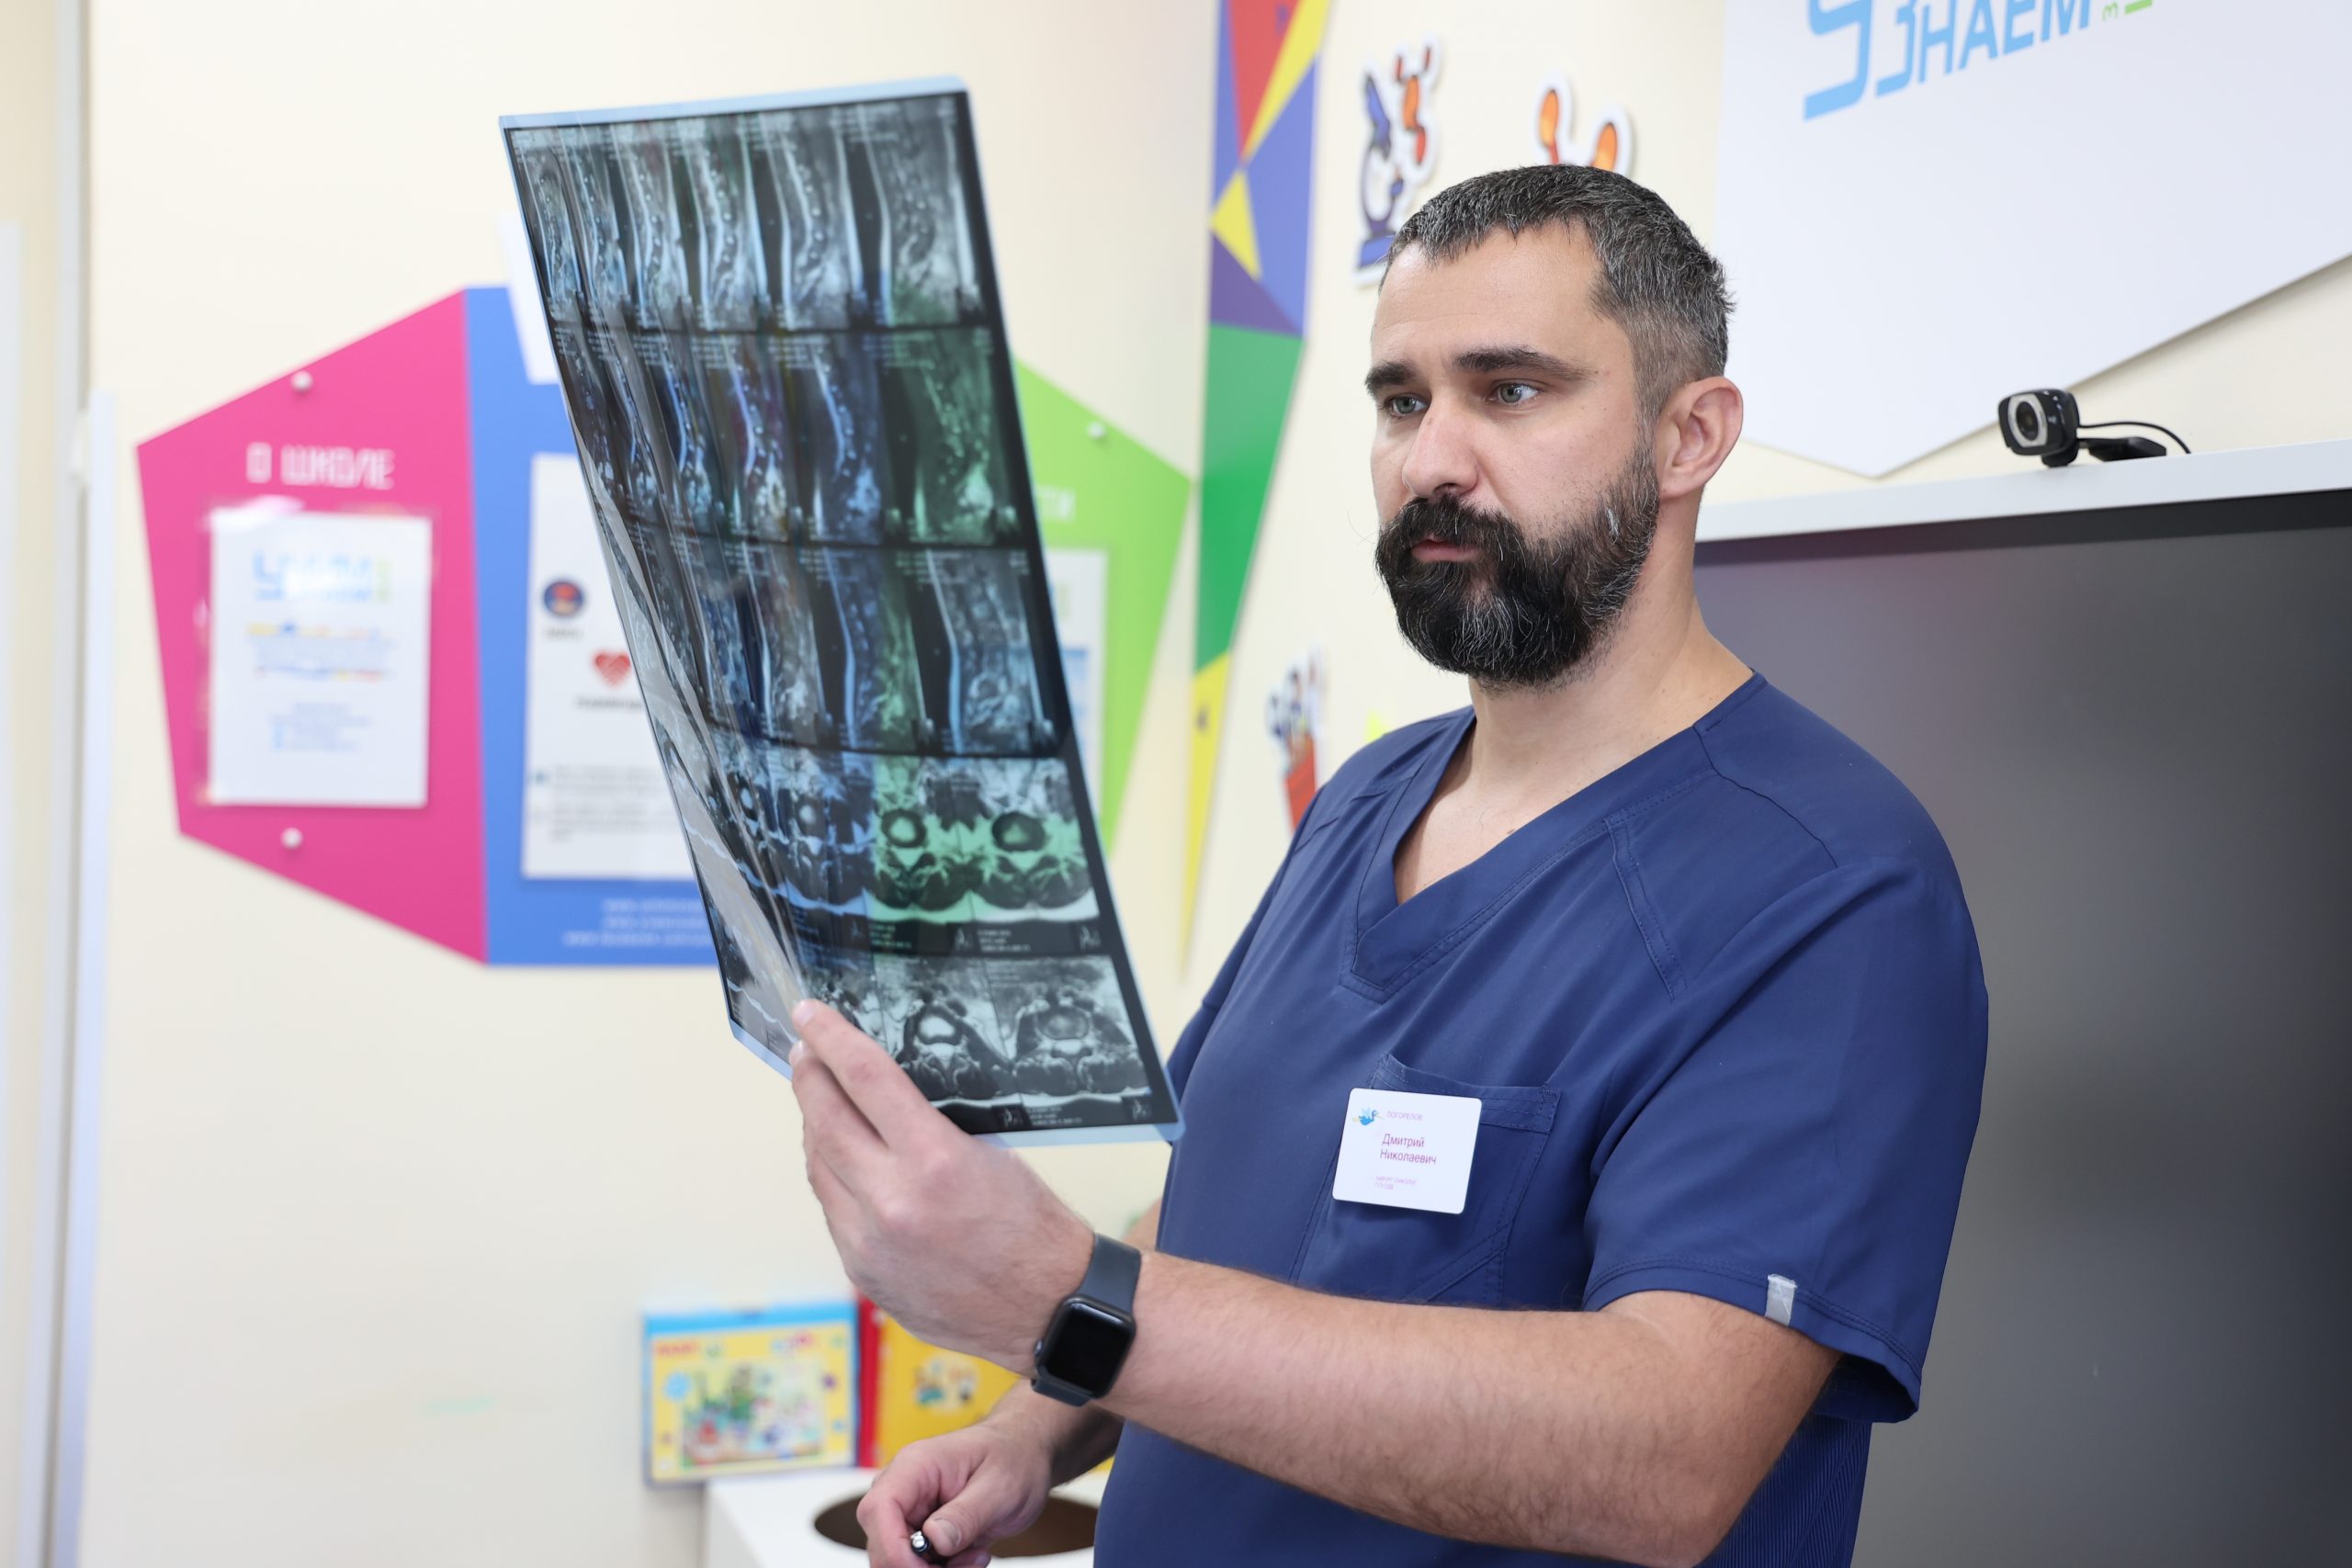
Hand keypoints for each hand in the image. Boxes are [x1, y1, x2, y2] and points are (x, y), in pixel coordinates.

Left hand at [789, 1000, 1092, 1367]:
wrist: (1047, 1308)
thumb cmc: (1033, 1225)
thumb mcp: (991, 1153)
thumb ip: (926, 1124)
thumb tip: (877, 1091)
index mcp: (934, 1162)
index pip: (865, 1079)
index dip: (832, 1038)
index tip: (809, 1014)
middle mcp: (892, 1204)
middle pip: (824, 1122)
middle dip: (809, 1080)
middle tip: (805, 1052)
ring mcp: (869, 1245)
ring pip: (818, 1169)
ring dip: (816, 1129)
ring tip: (820, 1102)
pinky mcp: (863, 1275)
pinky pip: (833, 1212)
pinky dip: (834, 1178)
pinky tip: (844, 1162)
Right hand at [856, 1422, 1053, 1567]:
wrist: (1023, 1453)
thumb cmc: (1013, 1458)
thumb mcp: (1000, 1487)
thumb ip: (966, 1514)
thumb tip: (934, 1540)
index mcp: (916, 1466)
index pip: (879, 1509)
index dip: (893, 1549)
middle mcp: (903, 1489)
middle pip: (883, 1543)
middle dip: (920, 1567)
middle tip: (966, 1564)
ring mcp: (909, 1511)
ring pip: (900, 1559)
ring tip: (976, 1555)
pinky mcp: (919, 1530)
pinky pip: (917, 1563)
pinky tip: (972, 1554)